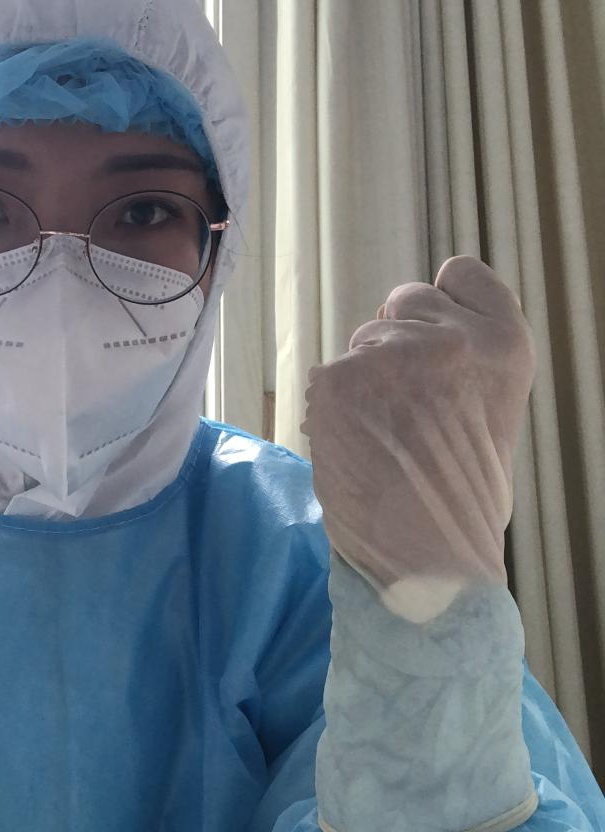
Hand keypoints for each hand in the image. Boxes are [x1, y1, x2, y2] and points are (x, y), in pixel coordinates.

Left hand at [300, 255, 535, 613]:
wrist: (428, 559)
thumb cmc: (463, 497)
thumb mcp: (494, 411)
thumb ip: (467, 361)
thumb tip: (426, 329)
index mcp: (504, 344)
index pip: (462, 272)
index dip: (442, 302)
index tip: (437, 337)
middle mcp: (451, 339)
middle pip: (403, 300)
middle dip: (398, 342)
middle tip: (408, 406)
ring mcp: (391, 356)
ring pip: (362, 340)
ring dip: (364, 379)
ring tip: (385, 437)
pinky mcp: (339, 379)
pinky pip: (328, 374)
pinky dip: (332, 407)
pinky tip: (355, 446)